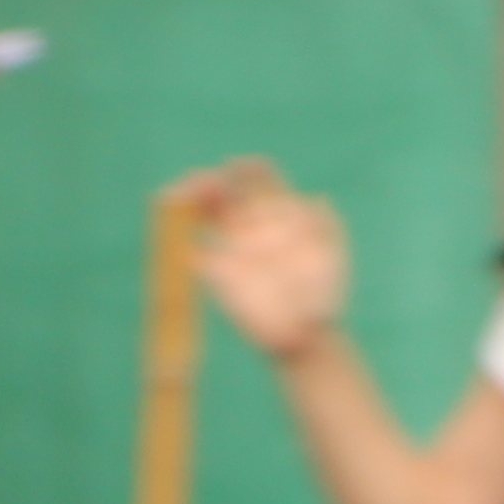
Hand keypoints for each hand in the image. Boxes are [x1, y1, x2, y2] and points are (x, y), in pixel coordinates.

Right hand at [170, 158, 350, 362]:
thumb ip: (327, 228)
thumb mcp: (331, 258)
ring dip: (185, 201)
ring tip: (173, 200)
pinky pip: (194, 251)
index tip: (235, 170)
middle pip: (222, 190)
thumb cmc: (323, 294)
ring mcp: (232, 246)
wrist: (307, 335)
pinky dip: (185, 244)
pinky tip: (190, 249)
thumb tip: (318, 198)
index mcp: (280, 212)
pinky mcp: (216, 272)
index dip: (243, 168)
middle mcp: (252, 223)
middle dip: (205, 181)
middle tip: (194, 188)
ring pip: (203, 212)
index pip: (256, 177)